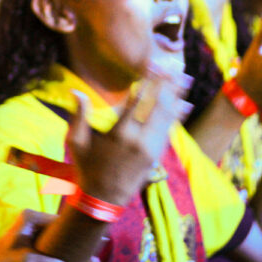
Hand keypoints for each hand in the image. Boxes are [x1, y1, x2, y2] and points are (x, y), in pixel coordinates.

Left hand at [0, 209, 99, 261]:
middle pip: (65, 234)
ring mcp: (36, 238)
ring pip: (63, 245)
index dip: (81, 232)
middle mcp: (35, 225)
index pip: (62, 222)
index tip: (99, 240)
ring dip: (76, 259)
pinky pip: (57, 254)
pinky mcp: (36, 251)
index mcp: (31, 218)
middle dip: (82, 250)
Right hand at [69, 67, 191, 205]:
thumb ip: (79, 116)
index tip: (153, 63)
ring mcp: (151, 148)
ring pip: (167, 116)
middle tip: (173, 64)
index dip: (147, 80)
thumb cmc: (87, 166)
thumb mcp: (77, 142)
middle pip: (157, 105)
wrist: (105, 197)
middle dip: (166, 83)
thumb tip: (76, 92)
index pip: (137, 101)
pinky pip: (170, 130)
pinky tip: (185, 103)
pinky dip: (178, 115)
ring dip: (176, 95)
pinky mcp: (157, 154)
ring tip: (184, 77)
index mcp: (119, 134)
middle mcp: (139, 140)